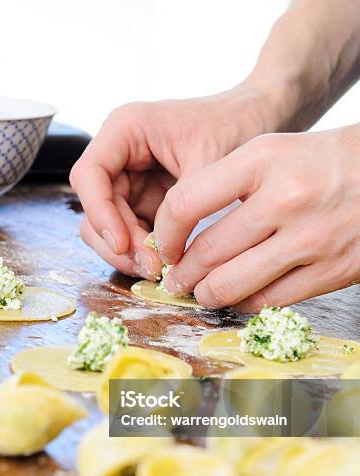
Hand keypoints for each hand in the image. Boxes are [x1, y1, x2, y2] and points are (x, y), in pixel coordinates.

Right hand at [70, 84, 276, 278]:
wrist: (257, 120)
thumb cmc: (234, 127)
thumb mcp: (209, 164)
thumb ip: (181, 206)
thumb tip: (159, 251)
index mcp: (126, 130)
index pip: (89, 176)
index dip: (99, 213)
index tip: (123, 243)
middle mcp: (120, 156)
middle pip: (94, 208)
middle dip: (118, 241)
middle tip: (151, 267)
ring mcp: (131, 182)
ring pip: (109, 226)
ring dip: (128, 252)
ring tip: (159, 269)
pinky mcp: (146, 203)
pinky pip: (132, 233)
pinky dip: (143, 251)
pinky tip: (167, 264)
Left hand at [155, 126, 359, 310]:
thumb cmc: (319, 163)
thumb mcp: (271, 152)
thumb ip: (225, 183)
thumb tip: (181, 230)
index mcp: (263, 160)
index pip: (187, 203)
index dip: (166, 233)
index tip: (166, 246)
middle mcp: (285, 199)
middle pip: (208, 252)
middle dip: (183, 273)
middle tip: (177, 278)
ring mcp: (310, 239)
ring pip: (232, 284)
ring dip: (207, 294)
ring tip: (202, 291)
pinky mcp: (330, 272)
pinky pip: (268, 300)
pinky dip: (244, 303)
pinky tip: (238, 295)